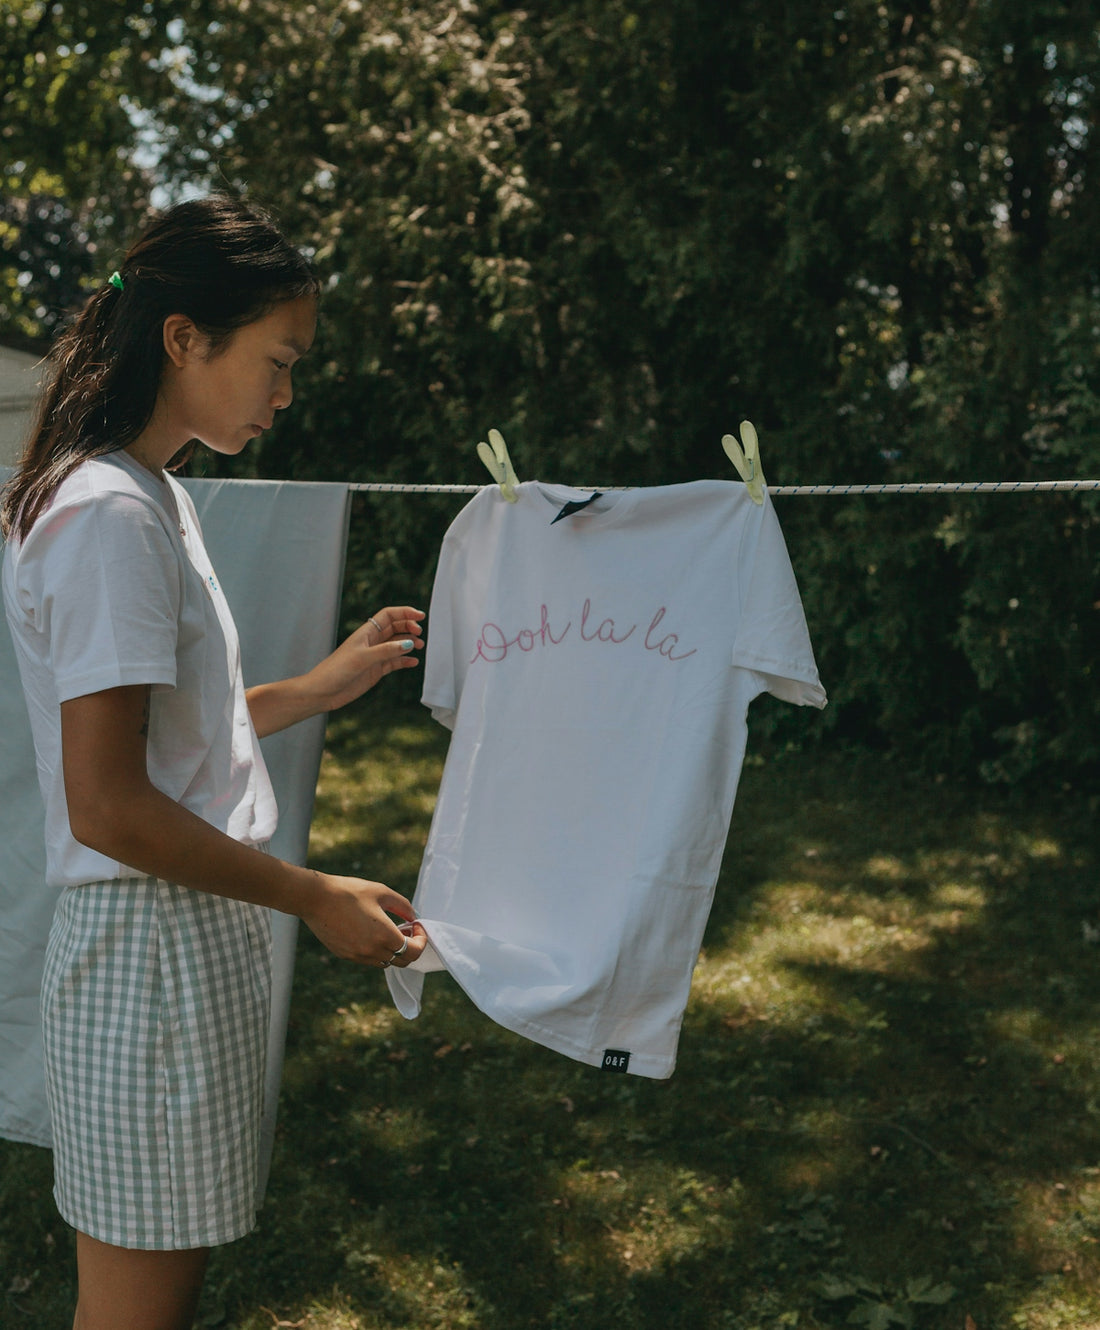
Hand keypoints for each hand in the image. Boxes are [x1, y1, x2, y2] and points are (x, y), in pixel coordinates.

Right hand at [301, 873, 428, 967]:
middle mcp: (372, 951)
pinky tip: (372, 933)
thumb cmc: (349, 891)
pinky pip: (368, 959)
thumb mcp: (382, 892)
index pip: (413, 952)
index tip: (417, 926)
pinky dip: (377, 951)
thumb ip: (403, 906)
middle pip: (402, 961)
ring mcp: (357, 956)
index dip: (421, 940)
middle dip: (410, 947)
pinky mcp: (345, 955)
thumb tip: (413, 917)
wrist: (315, 898)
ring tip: (390, 930)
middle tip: (407, 929)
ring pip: (385, 962)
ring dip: (393, 950)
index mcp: (384, 935)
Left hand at [310, 605, 424, 711]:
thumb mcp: (362, 658)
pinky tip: (413, 662)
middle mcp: (372, 642)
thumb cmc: (335, 671)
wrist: (322, 692)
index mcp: (366, 633)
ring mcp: (374, 656)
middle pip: (395, 628)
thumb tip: (408, 644)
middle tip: (419, 634)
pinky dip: (405, 661)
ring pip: (396, 644)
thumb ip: (386, 651)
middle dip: (409, 627)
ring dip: (409, 643)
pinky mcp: (375, 670)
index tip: (420, 616)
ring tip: (420, 646)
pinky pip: (394, 662)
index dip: (404, 613)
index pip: (388, 615)